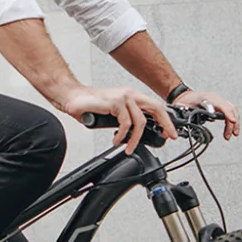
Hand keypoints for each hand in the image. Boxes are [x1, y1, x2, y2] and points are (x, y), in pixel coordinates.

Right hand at [62, 87, 177, 154]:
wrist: (73, 98)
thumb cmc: (90, 106)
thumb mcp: (114, 114)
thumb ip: (126, 119)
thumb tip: (136, 134)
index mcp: (131, 96)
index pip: (155, 106)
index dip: (165, 120)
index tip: (169, 132)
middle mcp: (129, 94)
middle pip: (156, 108)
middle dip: (165, 124)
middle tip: (167, 136)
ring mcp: (123, 97)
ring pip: (140, 121)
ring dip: (135, 139)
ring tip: (128, 147)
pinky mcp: (115, 102)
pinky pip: (125, 123)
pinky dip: (122, 135)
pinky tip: (117, 140)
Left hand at [174, 89, 239, 140]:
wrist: (184, 95)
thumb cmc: (185, 99)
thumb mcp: (182, 106)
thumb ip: (183, 111)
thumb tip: (182, 118)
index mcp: (208, 97)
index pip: (222, 105)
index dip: (228, 113)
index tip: (232, 121)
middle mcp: (215, 98)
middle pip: (231, 108)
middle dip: (233, 122)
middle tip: (231, 134)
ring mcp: (219, 101)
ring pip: (232, 110)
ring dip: (234, 123)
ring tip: (231, 134)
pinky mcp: (220, 106)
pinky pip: (230, 112)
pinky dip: (231, 121)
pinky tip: (229, 129)